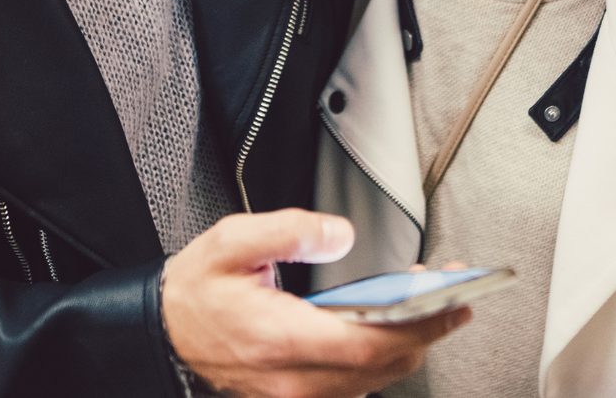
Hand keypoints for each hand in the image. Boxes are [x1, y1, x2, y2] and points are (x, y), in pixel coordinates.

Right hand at [164, 210, 470, 397]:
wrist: (163, 333)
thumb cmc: (195, 292)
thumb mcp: (232, 242)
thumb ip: (289, 232)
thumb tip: (339, 234)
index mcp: (279, 337)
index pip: (368, 343)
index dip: (418, 326)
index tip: (449, 303)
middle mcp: (292, 378)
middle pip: (381, 366)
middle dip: (425, 332)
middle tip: (452, 297)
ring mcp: (295, 394)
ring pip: (373, 380)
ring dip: (407, 346)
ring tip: (428, 307)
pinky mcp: (298, 396)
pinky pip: (355, 386)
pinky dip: (381, 359)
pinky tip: (392, 330)